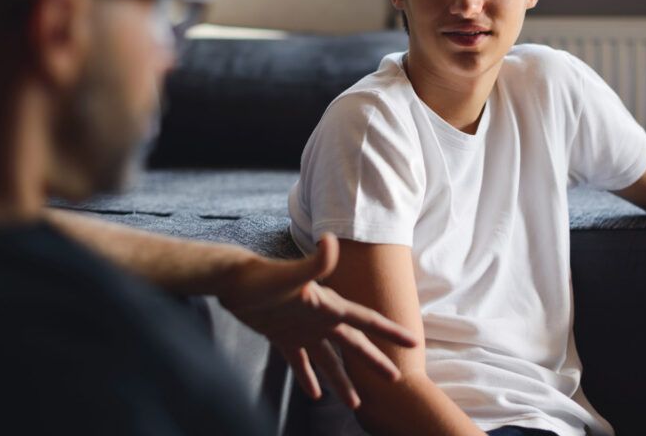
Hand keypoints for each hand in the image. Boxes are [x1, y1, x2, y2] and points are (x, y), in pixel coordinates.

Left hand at [217, 233, 416, 408]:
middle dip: (374, 361)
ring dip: (342, 380)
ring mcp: (302, 329)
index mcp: (329, 307)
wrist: (232, 281)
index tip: (412, 342)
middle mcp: (320, 319)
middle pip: (354, 344)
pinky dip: (308, 378)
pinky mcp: (282, 337)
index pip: (366, 320)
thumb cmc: (261, 277)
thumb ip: (315, 262)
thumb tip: (331, 241)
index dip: (390, 331)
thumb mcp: (291, 274)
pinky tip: (314, 394)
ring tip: (354, 403)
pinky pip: (299, 362)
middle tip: (394, 379)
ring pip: (329, 360)